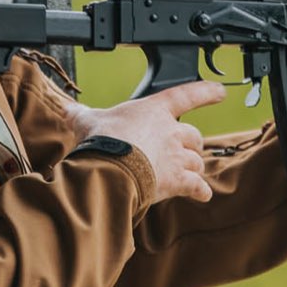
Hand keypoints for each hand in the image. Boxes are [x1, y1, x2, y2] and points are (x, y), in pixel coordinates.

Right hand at [64, 80, 225, 204]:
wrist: (110, 168)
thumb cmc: (102, 140)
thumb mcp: (88, 121)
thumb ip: (81, 114)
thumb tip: (67, 110)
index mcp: (155, 111)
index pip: (187, 95)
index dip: (206, 92)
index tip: (219, 91)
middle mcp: (171, 132)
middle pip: (194, 136)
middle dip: (192, 143)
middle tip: (186, 149)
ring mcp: (177, 157)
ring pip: (197, 162)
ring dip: (195, 168)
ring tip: (190, 174)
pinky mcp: (178, 181)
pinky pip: (197, 186)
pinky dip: (201, 191)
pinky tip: (202, 194)